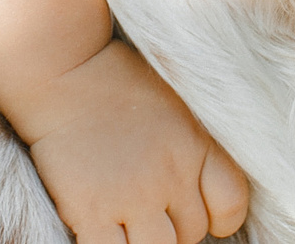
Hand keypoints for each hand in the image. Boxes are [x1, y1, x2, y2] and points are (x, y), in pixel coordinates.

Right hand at [20, 39, 249, 243]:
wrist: (62, 67)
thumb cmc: (116, 81)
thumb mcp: (175, 101)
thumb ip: (194, 143)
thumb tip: (196, 187)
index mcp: (195, 143)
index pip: (232, 205)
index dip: (221, 219)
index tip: (200, 211)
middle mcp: (170, 174)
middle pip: (192, 233)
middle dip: (177, 228)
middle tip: (153, 209)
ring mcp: (130, 195)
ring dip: (148, 243)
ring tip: (132, 224)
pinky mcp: (89, 209)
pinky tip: (104, 229)